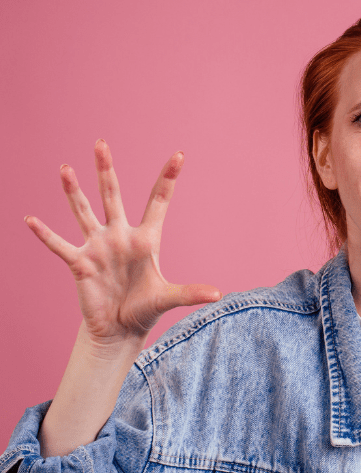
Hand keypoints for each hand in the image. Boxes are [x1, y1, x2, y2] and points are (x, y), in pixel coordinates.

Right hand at [25, 139, 220, 347]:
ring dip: (74, 192)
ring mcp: (98, 247)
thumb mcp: (168, 298)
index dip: (168, 178)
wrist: (120, 329)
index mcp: (146, 239)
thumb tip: (218, 294)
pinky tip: (30, 220)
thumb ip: (190, 293)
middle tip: (101, 143)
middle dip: (106, 170)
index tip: (180, 154)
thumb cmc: (145, 309)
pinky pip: (59, 245)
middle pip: (112, 195)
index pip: (158, 201)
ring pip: (84, 212)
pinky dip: (45, 234)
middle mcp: (120, 236)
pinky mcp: (80, 263)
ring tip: (65, 169)